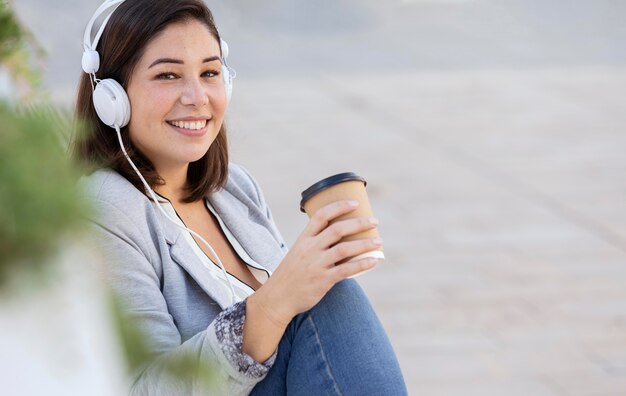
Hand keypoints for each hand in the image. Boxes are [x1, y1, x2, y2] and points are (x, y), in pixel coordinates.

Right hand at [253, 200, 382, 325]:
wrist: (278, 298)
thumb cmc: (291, 275)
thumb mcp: (298, 253)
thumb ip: (315, 245)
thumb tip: (339, 239)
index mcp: (303, 239)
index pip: (321, 216)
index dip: (339, 207)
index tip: (355, 203)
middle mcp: (310, 249)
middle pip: (337, 229)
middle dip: (358, 223)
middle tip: (374, 221)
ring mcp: (316, 264)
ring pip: (344, 249)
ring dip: (364, 244)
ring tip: (378, 241)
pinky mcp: (323, 280)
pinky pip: (346, 270)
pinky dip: (362, 264)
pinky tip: (374, 260)